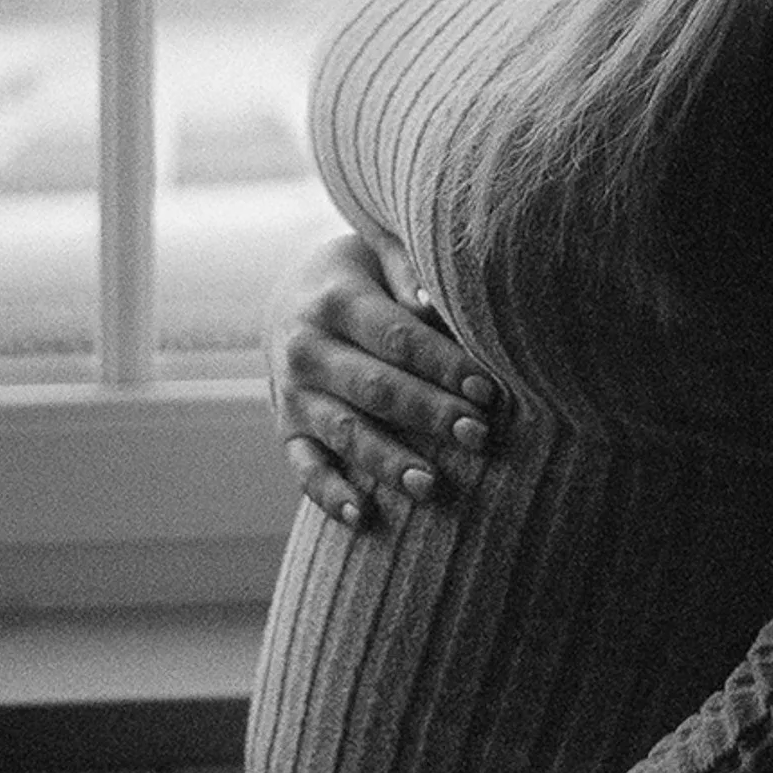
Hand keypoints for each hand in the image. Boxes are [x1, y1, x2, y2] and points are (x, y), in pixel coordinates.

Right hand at [266, 228, 498, 527]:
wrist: (290, 297)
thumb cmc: (360, 277)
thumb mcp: (377, 255)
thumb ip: (407, 273)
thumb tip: (431, 302)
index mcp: (335, 301)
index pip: (397, 338)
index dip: (442, 365)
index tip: (486, 389)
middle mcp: (306, 350)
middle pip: (376, 388)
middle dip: (429, 414)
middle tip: (478, 435)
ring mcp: (292, 395)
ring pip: (344, 432)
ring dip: (387, 461)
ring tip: (430, 485)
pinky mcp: (286, 429)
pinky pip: (304, 467)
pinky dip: (329, 495)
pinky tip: (362, 518)